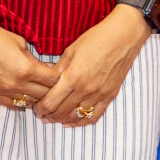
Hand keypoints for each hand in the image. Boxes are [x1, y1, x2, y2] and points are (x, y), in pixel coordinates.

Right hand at [0, 0, 59, 109]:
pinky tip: (23, 94)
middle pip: (43, 96)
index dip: (58, 78)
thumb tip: (44, 68)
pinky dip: (20, 101)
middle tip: (52, 85)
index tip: (59, 74)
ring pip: (28, 103)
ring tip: (39, 91)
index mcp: (26, 69)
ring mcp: (2, 92)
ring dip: (35, 98)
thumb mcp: (20, 42)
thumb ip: (33, 58)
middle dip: (50, 90)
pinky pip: (11, 105)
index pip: (52, 81)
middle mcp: (15, 84)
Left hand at [34, 5, 149, 125]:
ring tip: (54, 118)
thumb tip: (46, 80)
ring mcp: (98, 95)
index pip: (50, 103)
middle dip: (48, 115)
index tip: (36, 107)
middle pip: (61, 113)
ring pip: (76, 117)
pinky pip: (94, 116)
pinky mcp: (109, 96)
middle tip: (42, 114)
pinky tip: (72, 122)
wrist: (123, 37)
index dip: (40, 108)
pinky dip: (81, 122)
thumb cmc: (96, 39)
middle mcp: (85, 89)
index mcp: (72, 77)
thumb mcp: (71, 51)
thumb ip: (58, 69)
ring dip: (62, 120)